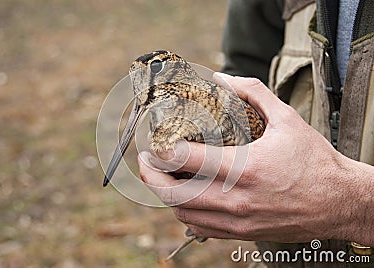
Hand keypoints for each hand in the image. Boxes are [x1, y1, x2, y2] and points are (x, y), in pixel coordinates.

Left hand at [138, 73, 372, 244]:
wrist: (339, 202)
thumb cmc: (315, 161)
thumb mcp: (287, 119)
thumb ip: (253, 93)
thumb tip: (223, 78)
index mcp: (244, 168)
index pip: (184, 160)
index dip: (160, 150)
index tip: (153, 142)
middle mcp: (235, 198)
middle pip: (173, 194)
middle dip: (151, 177)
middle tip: (147, 161)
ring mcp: (236, 220)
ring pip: (182, 213)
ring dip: (166, 195)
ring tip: (165, 177)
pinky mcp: (241, 232)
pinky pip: (200, 227)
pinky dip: (185, 212)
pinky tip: (187, 198)